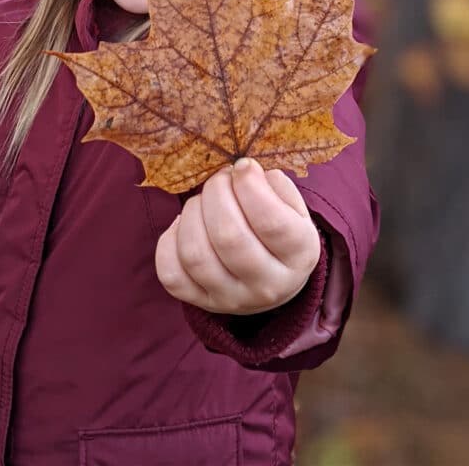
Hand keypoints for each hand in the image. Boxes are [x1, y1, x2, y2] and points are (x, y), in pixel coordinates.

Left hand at [155, 158, 320, 314]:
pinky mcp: (200, 303)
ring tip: (203, 201)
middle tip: (221, 179)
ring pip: (195, 255)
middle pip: (228, 237)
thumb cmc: (281, 230)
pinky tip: (185, 226)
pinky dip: (170, 240)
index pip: (271, 222)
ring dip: (192, 214)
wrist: (273, 279)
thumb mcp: (293, 207)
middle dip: (217, 193)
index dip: (250, 186)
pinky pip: (171, 274)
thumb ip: (274, 185)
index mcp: (299, 255)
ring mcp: (231, 298)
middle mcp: (267, 286)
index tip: (242, 166)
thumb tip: (243, 172)